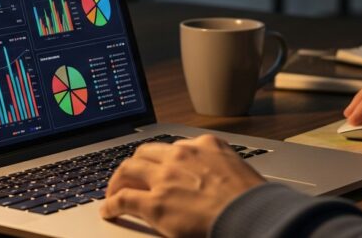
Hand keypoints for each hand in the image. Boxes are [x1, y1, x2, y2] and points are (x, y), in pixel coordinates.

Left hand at [100, 134, 265, 236]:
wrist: (252, 215)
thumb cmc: (252, 200)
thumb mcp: (237, 169)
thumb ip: (218, 166)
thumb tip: (214, 177)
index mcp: (204, 145)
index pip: (173, 146)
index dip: (160, 158)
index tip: (157, 165)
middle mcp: (181, 155)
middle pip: (145, 152)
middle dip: (135, 164)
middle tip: (130, 177)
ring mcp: (166, 178)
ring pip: (128, 169)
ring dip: (118, 180)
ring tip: (114, 191)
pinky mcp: (155, 203)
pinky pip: (123, 199)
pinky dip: (111, 204)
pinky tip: (109, 210)